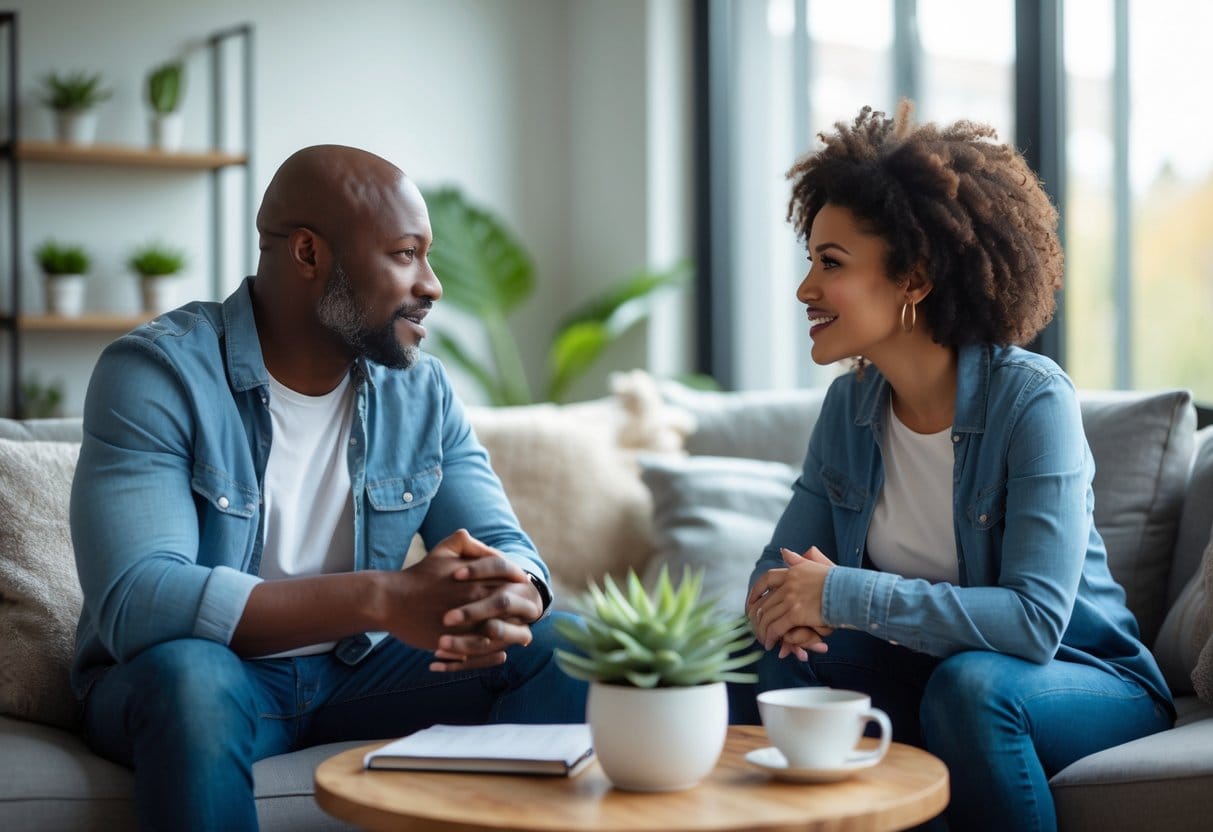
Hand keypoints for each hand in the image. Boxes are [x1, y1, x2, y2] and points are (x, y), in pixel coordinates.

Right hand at [377, 529, 539, 671]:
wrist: (392, 600)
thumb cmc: (420, 575)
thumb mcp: (444, 548)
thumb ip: (469, 543)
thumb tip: (492, 549)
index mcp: (478, 578)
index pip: (514, 583)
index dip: (523, 587)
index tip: (524, 592)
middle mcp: (477, 600)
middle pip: (515, 608)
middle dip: (525, 612)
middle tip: (529, 615)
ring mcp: (468, 622)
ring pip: (505, 633)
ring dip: (515, 635)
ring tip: (520, 636)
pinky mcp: (457, 642)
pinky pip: (485, 650)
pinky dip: (496, 652)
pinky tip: (501, 651)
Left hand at [747, 546, 834, 652]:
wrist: (852, 592)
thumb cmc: (841, 581)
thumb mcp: (818, 566)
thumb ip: (800, 561)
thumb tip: (784, 551)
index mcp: (793, 571)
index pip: (766, 579)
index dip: (756, 591)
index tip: (751, 601)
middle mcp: (789, 584)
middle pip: (764, 602)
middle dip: (758, 617)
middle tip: (757, 627)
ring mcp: (791, 598)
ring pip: (767, 616)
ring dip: (763, 630)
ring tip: (764, 639)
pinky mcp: (796, 613)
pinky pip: (776, 627)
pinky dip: (771, 636)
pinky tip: (771, 643)